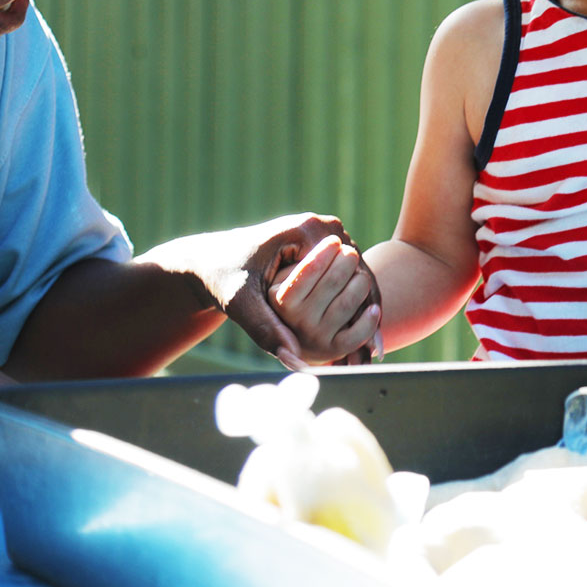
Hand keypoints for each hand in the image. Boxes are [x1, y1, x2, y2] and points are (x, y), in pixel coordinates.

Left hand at [183, 213, 380, 369]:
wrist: (210, 259)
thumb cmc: (223, 279)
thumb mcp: (242, 305)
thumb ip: (267, 331)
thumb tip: (292, 361)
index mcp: (307, 231)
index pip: (351, 273)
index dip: (361, 314)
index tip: (368, 351)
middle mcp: (321, 225)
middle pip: (359, 272)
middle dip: (367, 314)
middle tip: (375, 357)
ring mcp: (322, 232)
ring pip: (356, 274)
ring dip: (364, 309)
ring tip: (371, 352)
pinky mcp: (320, 242)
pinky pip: (344, 272)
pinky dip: (351, 300)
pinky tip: (357, 333)